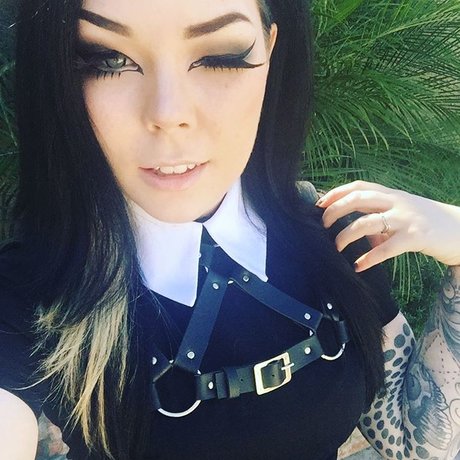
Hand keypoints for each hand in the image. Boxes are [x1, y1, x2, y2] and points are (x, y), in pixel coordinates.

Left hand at [316, 180, 459, 271]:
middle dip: (335, 211)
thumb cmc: (426, 222)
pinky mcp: (415, 237)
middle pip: (358, 199)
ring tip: (336, 247)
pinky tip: (358, 266)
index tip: (319, 204)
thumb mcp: (401, 213)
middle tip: (323, 225)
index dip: (336, 193)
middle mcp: (397, 202)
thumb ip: (377, 216)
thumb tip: (352, 231)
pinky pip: (386, 248)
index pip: (358, 186)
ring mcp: (406, 219)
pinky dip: (368, 258)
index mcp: (392, 194)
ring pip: (367, 223)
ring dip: (346, 235)